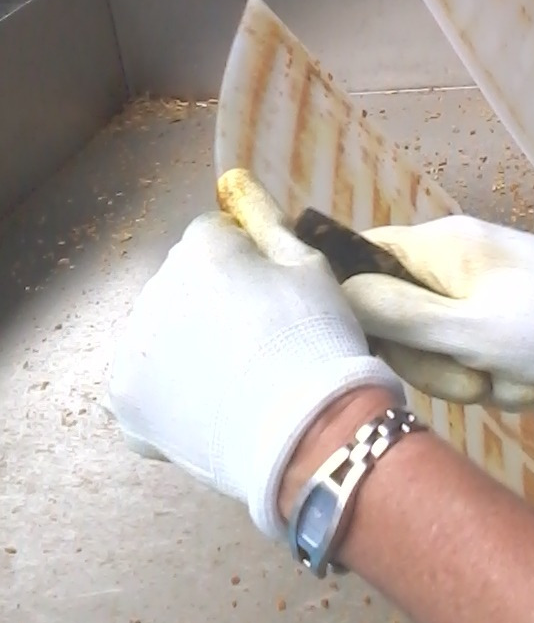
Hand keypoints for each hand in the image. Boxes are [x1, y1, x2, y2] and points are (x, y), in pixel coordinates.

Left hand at [109, 213, 403, 538]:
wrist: (307, 432)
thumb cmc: (319, 340)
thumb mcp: (313, 268)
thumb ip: (271, 226)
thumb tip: (245, 190)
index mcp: (201, 249)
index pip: (214, 234)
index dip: (247, 261)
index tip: (272, 294)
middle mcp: (155, 288)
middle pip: (182, 282)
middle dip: (210, 301)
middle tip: (258, 342)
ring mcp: (133, 348)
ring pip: (159, 334)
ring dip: (184, 346)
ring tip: (234, 382)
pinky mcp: (124, 401)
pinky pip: (143, 387)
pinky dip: (168, 397)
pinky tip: (208, 410)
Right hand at [342, 216, 533, 408]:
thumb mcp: (475, 330)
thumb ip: (402, 316)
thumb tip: (341, 294)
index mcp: (438, 247)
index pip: (361, 256)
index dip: (354, 302)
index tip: (375, 345)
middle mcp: (453, 262)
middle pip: (401, 320)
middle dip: (442, 365)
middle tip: (480, 380)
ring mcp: (481, 290)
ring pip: (445, 349)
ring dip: (486, 379)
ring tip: (528, 379)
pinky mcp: (506, 317)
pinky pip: (482, 357)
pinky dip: (511, 377)